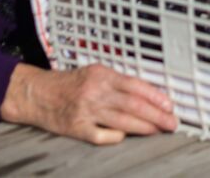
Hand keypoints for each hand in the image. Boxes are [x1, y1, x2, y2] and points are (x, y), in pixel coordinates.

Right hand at [0, 63, 177, 143]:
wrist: (37, 93)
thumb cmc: (69, 83)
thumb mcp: (95, 73)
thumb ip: (118, 82)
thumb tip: (147, 94)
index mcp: (102, 75)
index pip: (136, 86)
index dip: (156, 97)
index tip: (169, 105)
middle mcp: (95, 92)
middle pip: (133, 105)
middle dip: (156, 115)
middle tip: (171, 122)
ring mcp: (86, 111)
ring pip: (122, 121)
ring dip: (144, 127)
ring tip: (158, 130)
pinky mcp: (77, 128)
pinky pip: (103, 136)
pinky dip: (117, 137)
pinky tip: (125, 136)